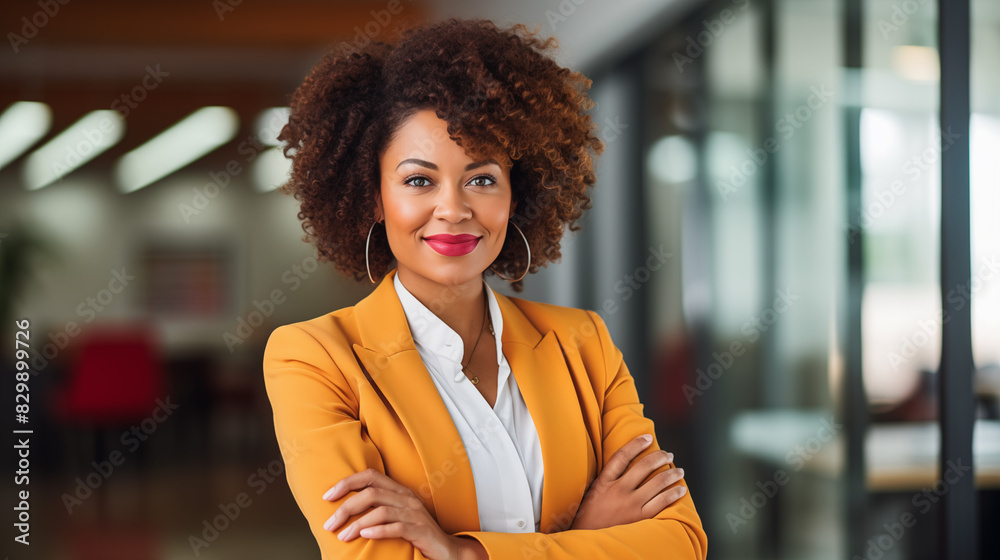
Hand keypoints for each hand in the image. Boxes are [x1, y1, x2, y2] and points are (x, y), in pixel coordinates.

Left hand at [321, 468, 485, 559]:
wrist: (446, 549)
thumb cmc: (416, 532)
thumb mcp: (397, 514)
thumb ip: (378, 507)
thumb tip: (345, 509)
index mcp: (399, 490)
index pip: (370, 476)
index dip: (347, 483)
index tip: (327, 497)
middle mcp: (406, 498)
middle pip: (371, 493)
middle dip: (345, 507)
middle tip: (329, 524)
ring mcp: (414, 514)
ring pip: (381, 510)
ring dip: (357, 523)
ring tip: (342, 536)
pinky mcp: (420, 530)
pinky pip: (397, 527)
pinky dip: (378, 530)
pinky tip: (364, 536)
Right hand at [570, 434, 686, 530]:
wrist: (588, 539)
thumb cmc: (589, 517)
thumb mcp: (592, 493)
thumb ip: (607, 480)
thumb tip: (626, 465)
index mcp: (604, 482)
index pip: (621, 456)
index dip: (636, 444)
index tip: (647, 437)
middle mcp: (618, 490)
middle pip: (644, 466)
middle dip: (660, 457)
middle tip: (668, 455)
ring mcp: (630, 505)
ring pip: (657, 482)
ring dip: (672, 474)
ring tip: (679, 471)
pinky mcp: (641, 519)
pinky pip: (662, 502)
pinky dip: (674, 493)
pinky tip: (681, 489)